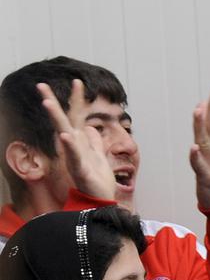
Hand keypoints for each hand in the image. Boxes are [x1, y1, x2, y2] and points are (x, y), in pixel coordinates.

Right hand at [37, 80, 116, 201]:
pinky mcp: (79, 168)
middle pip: (63, 119)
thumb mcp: (98, 154)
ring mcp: (75, 155)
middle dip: (52, 102)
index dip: (77, 99)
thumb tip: (89, 127)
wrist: (99, 199)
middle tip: (40, 85)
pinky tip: (65, 135)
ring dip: (56, 118)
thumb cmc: (97, 178)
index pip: (76, 115)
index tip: (77, 81)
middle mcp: (74, 145)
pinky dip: (70, 145)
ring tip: (47, 103)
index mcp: (80, 140)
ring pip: (63, 133)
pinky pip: (73, 155)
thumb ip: (93, 141)